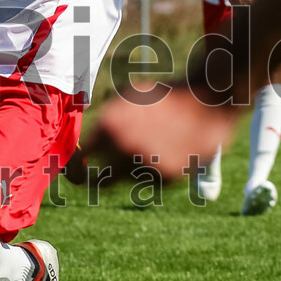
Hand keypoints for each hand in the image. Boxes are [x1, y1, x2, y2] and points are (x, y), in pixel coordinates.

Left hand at [80, 81, 237, 182]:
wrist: (207, 98)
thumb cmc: (163, 97)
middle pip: (98, 182)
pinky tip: (167, 153)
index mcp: (108, 126)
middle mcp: (123, 147)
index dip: (74, 169)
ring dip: (131, 173)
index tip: (73, 175)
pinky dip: (153, 174)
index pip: (80, 158)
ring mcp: (146, 163)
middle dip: (95, 183)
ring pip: (127, 181)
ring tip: (150, 149)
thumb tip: (84, 151)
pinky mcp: (167, 176)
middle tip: (96, 182)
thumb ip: (105, 125)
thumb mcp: (127, 102)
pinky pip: (150, 183)